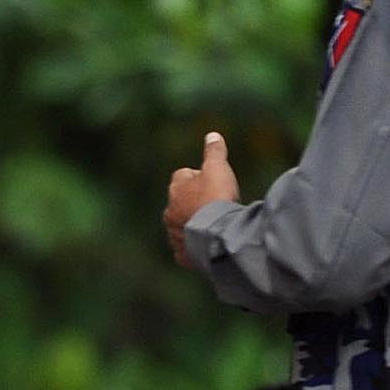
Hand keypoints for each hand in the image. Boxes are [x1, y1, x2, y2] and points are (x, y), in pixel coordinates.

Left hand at [164, 130, 241, 266]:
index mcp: (176, 188)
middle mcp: (170, 212)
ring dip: (194, 225)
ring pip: (182, 226)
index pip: (183, 176)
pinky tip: (207, 245)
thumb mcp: (218, 168)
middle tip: (214, 205)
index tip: (211, 182)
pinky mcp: (182, 254)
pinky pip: (185, 250)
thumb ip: (214, 152)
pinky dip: (194, 247)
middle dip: (193, 203)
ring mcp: (174, 234)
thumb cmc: (217, 197)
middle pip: (180, 203)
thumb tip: (212, 135)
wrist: (218, 234)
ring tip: (213, 226)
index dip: (198, 177)